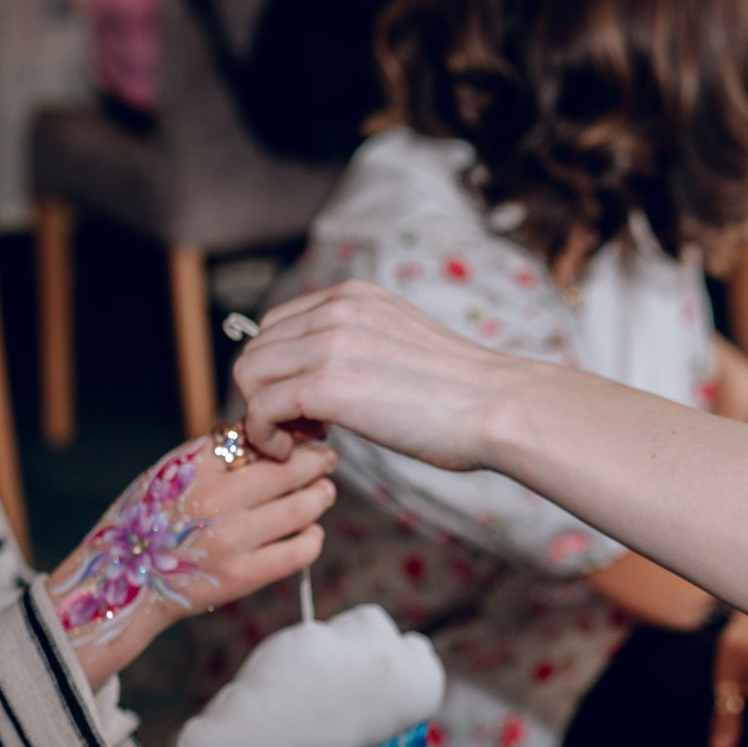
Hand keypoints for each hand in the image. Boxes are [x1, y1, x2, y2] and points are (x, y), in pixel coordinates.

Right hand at [51, 437, 336, 690]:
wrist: (121, 583)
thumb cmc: (145, 522)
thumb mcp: (168, 472)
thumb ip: (212, 455)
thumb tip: (266, 433)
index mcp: (194, 466)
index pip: (257, 436)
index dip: (285, 433)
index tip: (300, 434)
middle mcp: (214, 498)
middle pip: (287, 468)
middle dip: (315, 460)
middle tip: (327, 459)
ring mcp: (230, 539)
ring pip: (301, 508)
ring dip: (320, 496)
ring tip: (325, 491)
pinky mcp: (241, 576)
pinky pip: (298, 551)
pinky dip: (312, 538)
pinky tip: (310, 532)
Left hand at [234, 280, 534, 471]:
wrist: (497, 405)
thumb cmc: (462, 393)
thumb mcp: (401, 345)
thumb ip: (359, 346)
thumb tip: (328, 378)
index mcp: (353, 296)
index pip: (276, 325)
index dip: (279, 370)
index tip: (307, 406)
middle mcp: (334, 310)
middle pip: (256, 350)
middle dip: (267, 394)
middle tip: (303, 429)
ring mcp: (328, 345)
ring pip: (250, 377)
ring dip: (264, 416)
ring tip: (305, 440)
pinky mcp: (325, 385)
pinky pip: (260, 409)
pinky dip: (266, 436)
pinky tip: (299, 449)